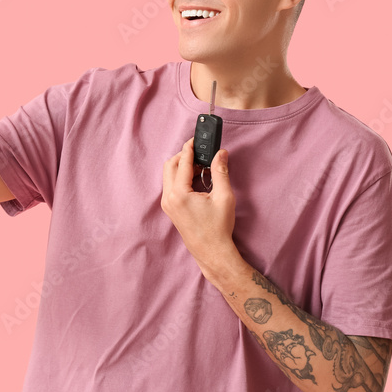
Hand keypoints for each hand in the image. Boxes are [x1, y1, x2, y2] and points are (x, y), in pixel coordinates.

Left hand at [161, 137, 236, 276]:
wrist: (212, 252)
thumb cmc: (218, 228)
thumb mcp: (224, 197)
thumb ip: (220, 172)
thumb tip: (220, 153)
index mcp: (179, 194)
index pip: (182, 162)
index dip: (190, 148)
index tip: (197, 139)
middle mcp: (168, 198)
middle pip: (170, 165)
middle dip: (184, 155)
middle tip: (201, 153)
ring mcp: (167, 204)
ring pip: (169, 175)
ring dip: (183, 166)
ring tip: (202, 167)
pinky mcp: (170, 209)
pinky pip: (171, 185)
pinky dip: (181, 177)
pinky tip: (197, 180)